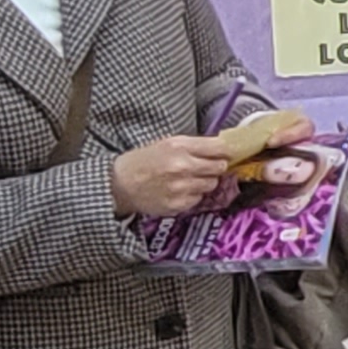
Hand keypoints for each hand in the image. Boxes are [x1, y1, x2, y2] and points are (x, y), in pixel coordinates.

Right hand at [111, 133, 241, 218]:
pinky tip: (181, 190)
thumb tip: (222, 148)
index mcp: (180, 146)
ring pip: (212, 184)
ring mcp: (182, 187)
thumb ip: (194, 145)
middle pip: (220, 167)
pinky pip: (199, 199)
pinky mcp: (179, 204)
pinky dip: (194, 195)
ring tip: (190, 179)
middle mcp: (183, 166)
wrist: (120, 184)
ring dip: (206, 181)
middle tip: (208, 167)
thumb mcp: (167, 143)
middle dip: (217, 166)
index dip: (226, 151)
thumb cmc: (144, 161)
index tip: (227, 153)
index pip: (219, 148)